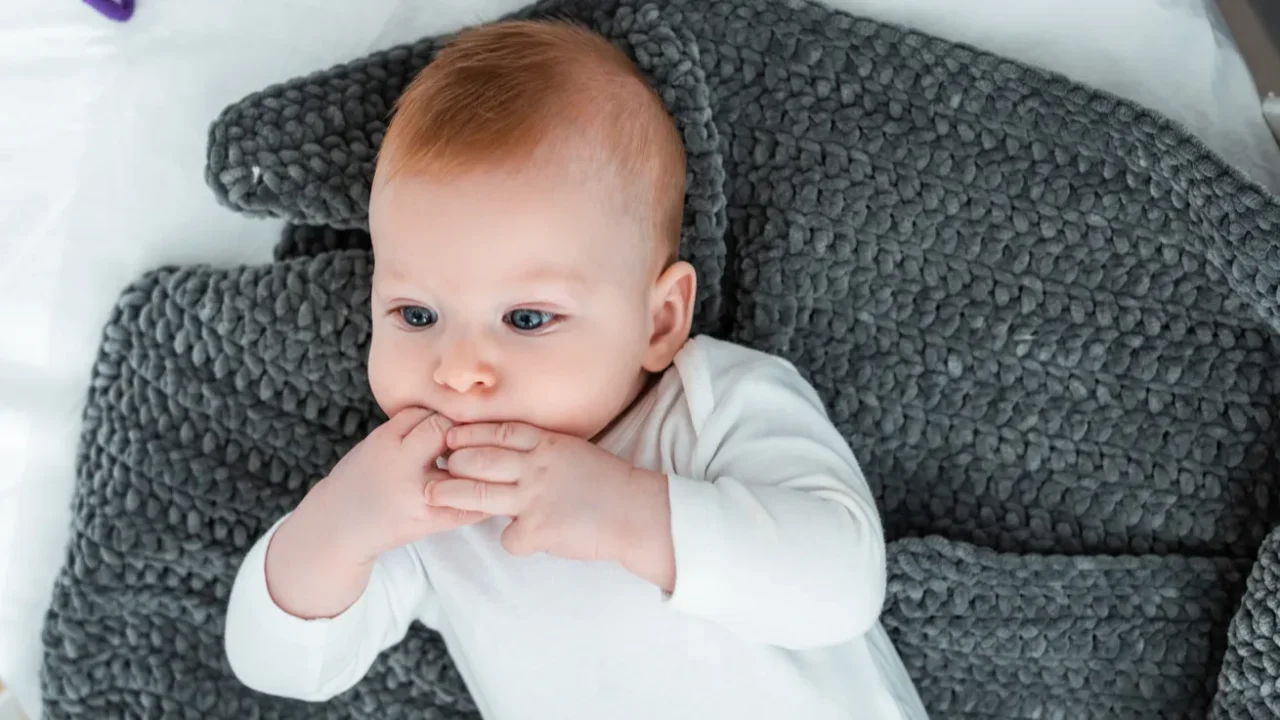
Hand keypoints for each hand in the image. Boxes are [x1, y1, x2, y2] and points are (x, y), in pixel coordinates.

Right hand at [296, 407, 487, 564]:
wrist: (340, 526)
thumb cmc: (360, 478)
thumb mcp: (377, 441)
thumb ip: (410, 424)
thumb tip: (452, 408)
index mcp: (387, 444)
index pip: (433, 417)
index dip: (447, 416)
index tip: (452, 421)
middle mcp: (405, 469)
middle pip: (452, 438)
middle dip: (465, 435)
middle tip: (470, 438)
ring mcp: (421, 498)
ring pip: (467, 470)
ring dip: (479, 462)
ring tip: (484, 458)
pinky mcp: (432, 522)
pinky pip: (471, 506)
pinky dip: (483, 494)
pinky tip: (488, 486)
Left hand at [426, 422, 673, 585]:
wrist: (638, 513)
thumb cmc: (612, 484)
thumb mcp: (578, 453)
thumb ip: (546, 453)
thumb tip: (515, 458)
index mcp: (550, 444)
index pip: (502, 432)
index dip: (472, 432)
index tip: (450, 433)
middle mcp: (538, 466)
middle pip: (482, 460)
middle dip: (453, 461)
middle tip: (433, 463)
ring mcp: (535, 497)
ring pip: (480, 495)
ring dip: (452, 494)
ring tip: (430, 493)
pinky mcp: (537, 529)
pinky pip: (509, 536)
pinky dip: (515, 540)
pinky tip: (527, 539)